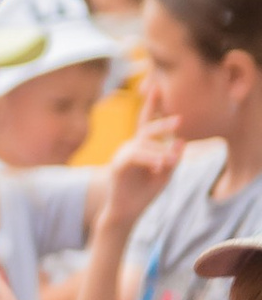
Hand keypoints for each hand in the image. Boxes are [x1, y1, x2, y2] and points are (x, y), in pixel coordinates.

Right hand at [99, 99, 183, 239]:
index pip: (147, 122)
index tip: (156, 87)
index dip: (152, 105)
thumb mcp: (166, 174)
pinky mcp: (118, 166)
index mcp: (142, 146)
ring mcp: (123, 155)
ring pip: (143, 145)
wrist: (127, 212)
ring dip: (160, 151)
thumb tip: (181, 141)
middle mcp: (131, 146)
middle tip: (180, 120)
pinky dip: (150, 160)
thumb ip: (173, 158)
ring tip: (172, 160)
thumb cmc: (145, 192)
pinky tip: (160, 165)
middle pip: (146, 129)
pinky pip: (136, 157)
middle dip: (163, 124)